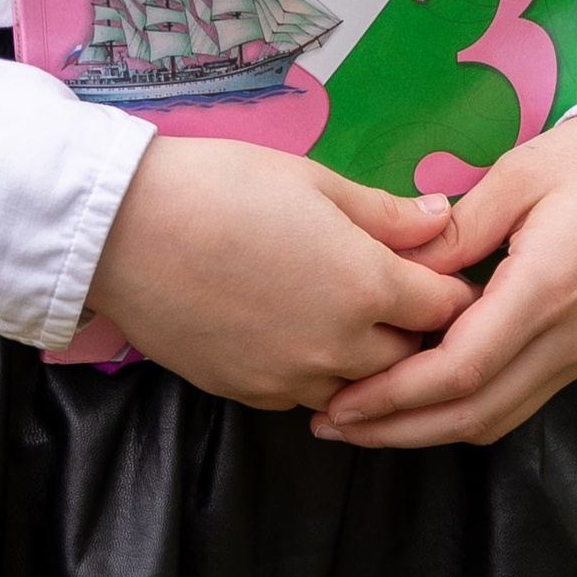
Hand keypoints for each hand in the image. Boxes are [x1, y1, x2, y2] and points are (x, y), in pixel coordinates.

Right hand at [87, 134, 474, 408]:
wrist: (122, 230)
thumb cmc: (220, 186)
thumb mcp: (312, 181)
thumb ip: (385, 213)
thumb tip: (441, 221)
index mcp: (366, 285)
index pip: (448, 308)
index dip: (454, 288)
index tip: (447, 271)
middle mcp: (340, 347)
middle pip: (413, 356)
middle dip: (416, 327)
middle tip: (401, 289)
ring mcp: (293, 379)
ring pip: (362, 385)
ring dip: (367, 357)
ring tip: (345, 310)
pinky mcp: (251, 395)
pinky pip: (308, 394)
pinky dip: (317, 370)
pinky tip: (295, 329)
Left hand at [310, 116, 576, 450]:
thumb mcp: (522, 172)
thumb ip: (459, 227)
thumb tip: (399, 268)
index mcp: (547, 288)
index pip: (462, 368)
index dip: (395, 394)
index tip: (339, 399)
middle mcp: (566, 339)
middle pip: (472, 412)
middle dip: (396, 428)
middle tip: (329, 423)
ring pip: (493, 419)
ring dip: (424, 430)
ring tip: (359, 422)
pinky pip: (514, 403)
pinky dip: (460, 412)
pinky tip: (417, 399)